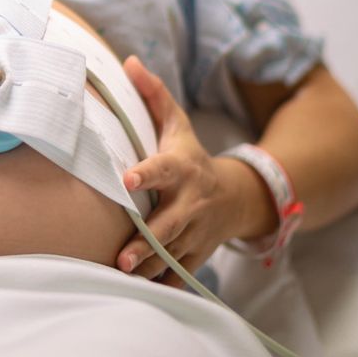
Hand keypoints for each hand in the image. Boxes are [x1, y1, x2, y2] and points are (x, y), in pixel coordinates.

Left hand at [115, 57, 248, 287]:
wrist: (236, 197)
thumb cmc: (192, 157)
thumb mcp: (177, 124)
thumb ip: (153, 95)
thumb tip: (127, 61)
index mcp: (181, 169)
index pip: (162, 170)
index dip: (146, 174)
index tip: (127, 180)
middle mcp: (190, 204)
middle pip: (168, 226)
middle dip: (146, 243)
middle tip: (121, 256)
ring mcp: (195, 233)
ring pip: (171, 256)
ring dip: (148, 268)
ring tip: (121, 277)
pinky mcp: (195, 255)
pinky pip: (179, 275)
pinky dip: (162, 285)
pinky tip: (139, 295)